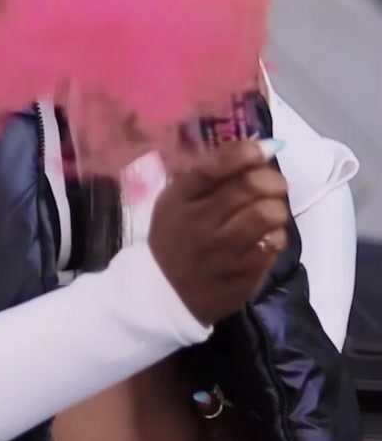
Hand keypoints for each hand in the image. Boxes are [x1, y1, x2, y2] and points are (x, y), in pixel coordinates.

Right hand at [149, 139, 291, 326]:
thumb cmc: (177, 233)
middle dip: (272, 180)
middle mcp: (199, 225)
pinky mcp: (239, 280)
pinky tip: (264, 239)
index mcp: (179, 199)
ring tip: (270, 212)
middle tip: (274, 185)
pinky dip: (276, 237)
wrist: (164, 292)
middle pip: (249, 188)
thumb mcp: (179, 198)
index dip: (242, 153)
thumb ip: (213, 172)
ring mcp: (220, 255)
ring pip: (267, 216)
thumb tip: (263, 148)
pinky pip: (272, 248)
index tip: (261, 150)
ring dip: (277, 208)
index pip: (211, 168)